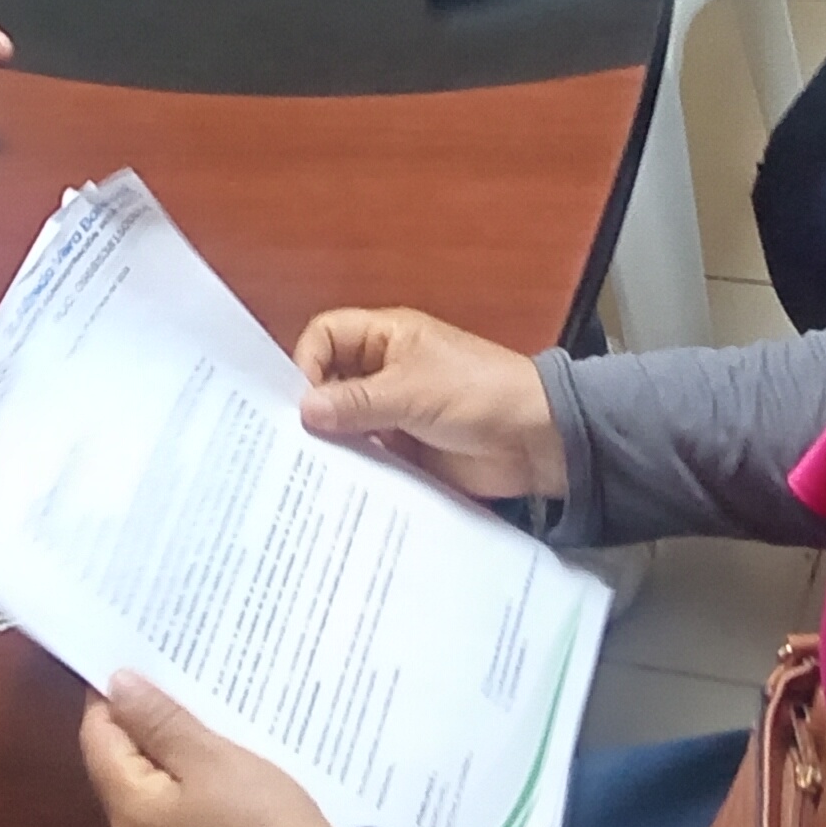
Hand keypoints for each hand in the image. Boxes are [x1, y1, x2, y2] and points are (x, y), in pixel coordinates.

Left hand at [79, 678, 337, 826]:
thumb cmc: (261, 818)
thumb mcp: (210, 757)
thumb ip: (157, 720)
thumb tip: (116, 685)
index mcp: (127, 814)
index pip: (96, 739)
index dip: (109, 696)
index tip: (136, 660)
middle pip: (116, 768)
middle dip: (137, 722)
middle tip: (167, 677)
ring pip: (144, 791)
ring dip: (161, 752)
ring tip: (189, 709)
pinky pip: (168, 814)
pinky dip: (179, 783)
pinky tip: (204, 759)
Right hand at [293, 307, 560, 501]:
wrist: (537, 441)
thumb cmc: (478, 394)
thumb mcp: (413, 391)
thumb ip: (358, 402)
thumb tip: (303, 410)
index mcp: (386, 339)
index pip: (326, 336)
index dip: (307, 362)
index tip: (299, 402)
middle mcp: (382, 372)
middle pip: (329, 382)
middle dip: (312, 408)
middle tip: (288, 444)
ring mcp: (392, 413)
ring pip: (344, 423)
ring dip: (330, 443)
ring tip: (305, 472)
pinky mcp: (404, 452)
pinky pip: (366, 457)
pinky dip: (352, 470)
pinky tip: (335, 489)